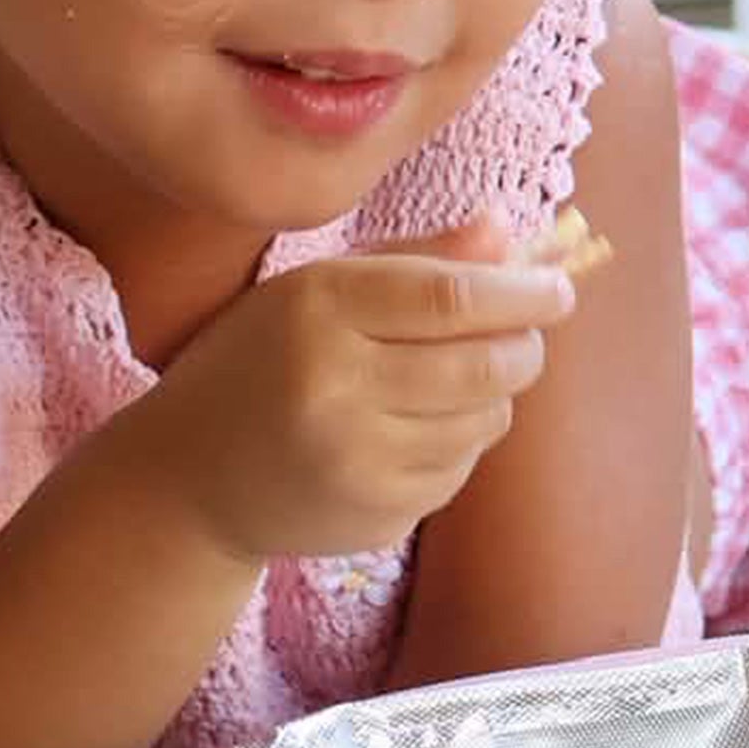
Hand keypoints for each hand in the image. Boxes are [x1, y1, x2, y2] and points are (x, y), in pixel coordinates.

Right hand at [114, 214, 577, 565]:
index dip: (522, 292)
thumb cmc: (262, 362)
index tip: (559, 288)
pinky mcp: (378, 515)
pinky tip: (412, 431)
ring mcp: (359, 460)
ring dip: (493, 395)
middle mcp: (336, 386)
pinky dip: (460, 444)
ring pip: (486, 419)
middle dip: (526, 345)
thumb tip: (511, 232)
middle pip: (486, 363)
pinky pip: (462, 468)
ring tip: (452, 380)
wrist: (189, 479)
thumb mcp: (318, 291)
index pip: (451, 296)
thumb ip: (416, 260)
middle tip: (527, 333)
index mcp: (317, 308)